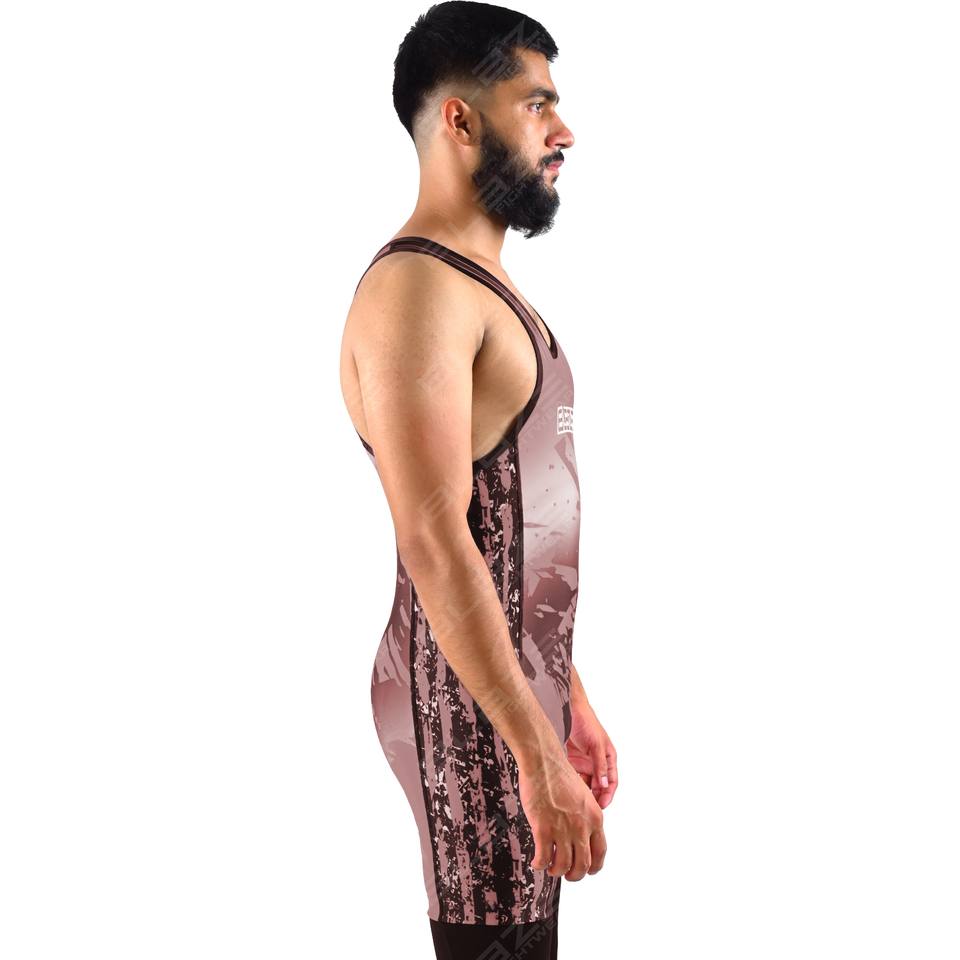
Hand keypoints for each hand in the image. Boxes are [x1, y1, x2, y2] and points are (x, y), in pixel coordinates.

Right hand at [517, 751, 606, 880]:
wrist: (543, 762)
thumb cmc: (559, 774)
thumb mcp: (583, 796)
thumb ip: (585, 817)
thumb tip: (580, 835)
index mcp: (595, 817)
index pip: (600, 852)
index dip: (594, 867)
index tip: (587, 870)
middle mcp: (582, 827)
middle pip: (583, 865)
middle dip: (575, 875)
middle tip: (567, 875)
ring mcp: (563, 829)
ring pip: (563, 865)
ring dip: (556, 871)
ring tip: (550, 868)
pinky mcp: (543, 829)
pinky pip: (543, 858)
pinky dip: (540, 864)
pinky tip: (536, 862)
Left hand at [565, 700, 618, 809]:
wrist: (568, 709)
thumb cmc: (586, 722)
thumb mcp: (596, 744)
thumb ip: (600, 765)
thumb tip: (605, 785)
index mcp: (608, 758)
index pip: (611, 782)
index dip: (608, 795)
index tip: (602, 805)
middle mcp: (596, 762)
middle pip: (597, 786)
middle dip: (594, 798)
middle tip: (587, 809)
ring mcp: (583, 762)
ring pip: (584, 784)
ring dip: (581, 793)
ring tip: (575, 802)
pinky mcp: (571, 761)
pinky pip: (572, 777)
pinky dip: (570, 785)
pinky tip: (566, 791)